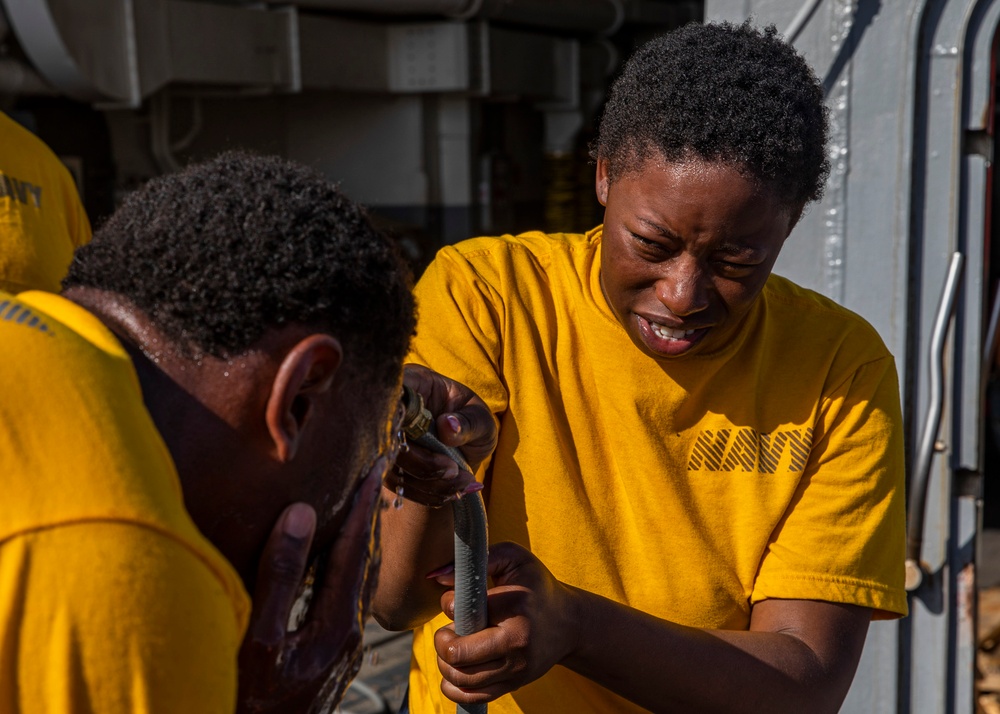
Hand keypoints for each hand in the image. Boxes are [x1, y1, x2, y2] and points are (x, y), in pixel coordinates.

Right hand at [236, 459, 384, 713]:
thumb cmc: (250, 703)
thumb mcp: (256, 641)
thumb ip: (279, 576)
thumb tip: (303, 514)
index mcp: (335, 625)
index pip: (354, 549)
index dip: (363, 504)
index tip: (378, 464)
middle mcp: (347, 636)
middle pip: (363, 562)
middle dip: (367, 516)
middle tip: (375, 474)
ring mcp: (340, 650)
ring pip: (355, 582)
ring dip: (356, 541)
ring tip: (357, 507)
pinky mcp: (328, 660)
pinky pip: (342, 600)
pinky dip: (342, 568)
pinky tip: (330, 562)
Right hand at [388, 364, 497, 506]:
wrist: (470, 448)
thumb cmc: (475, 422)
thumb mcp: (482, 418)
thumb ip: (468, 422)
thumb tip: (447, 426)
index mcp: (414, 383)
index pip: (392, 394)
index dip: (401, 417)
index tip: (434, 442)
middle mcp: (393, 410)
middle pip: (387, 438)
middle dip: (422, 462)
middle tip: (452, 469)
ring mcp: (388, 440)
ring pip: (392, 467)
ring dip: (428, 482)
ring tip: (461, 482)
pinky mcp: (390, 466)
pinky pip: (400, 486)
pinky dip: (427, 494)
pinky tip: (453, 490)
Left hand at [430, 542, 577, 704]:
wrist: (569, 623)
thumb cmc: (535, 586)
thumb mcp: (514, 558)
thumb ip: (479, 560)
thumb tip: (436, 578)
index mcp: (514, 606)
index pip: (463, 610)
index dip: (449, 604)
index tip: (456, 600)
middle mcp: (516, 641)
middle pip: (457, 654)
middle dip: (442, 640)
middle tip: (449, 629)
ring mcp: (516, 668)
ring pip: (461, 678)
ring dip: (445, 663)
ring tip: (453, 647)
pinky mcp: (513, 685)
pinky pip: (472, 697)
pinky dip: (453, 687)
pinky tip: (454, 670)